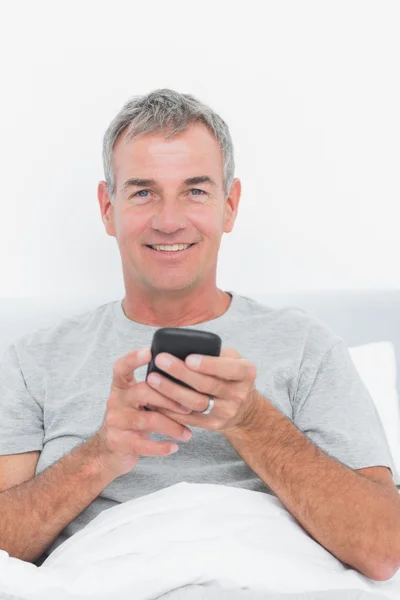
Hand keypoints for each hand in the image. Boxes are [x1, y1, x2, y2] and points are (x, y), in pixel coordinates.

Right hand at [93, 348, 193, 477]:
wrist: (109, 451)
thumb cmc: (133, 418)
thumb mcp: (138, 401)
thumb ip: (154, 388)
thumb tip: (188, 377)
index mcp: (121, 386)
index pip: (122, 367)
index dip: (134, 358)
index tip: (150, 352)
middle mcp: (116, 400)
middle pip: (143, 391)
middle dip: (169, 398)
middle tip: (189, 407)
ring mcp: (116, 421)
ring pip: (148, 419)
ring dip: (173, 427)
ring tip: (188, 434)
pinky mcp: (119, 442)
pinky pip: (143, 444)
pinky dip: (161, 447)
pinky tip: (174, 447)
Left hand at [146, 347, 259, 434]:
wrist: (244, 408)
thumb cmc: (230, 374)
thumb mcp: (232, 359)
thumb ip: (214, 352)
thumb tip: (180, 345)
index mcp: (246, 373)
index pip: (229, 368)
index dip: (208, 364)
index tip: (188, 358)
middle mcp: (239, 394)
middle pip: (207, 385)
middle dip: (181, 373)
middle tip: (161, 360)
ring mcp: (227, 412)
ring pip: (195, 403)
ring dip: (171, 391)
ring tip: (152, 379)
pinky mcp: (214, 425)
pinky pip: (188, 418)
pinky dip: (170, 409)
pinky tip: (155, 398)